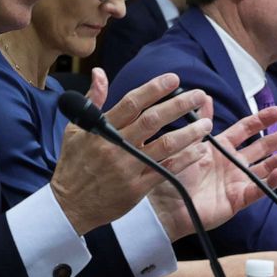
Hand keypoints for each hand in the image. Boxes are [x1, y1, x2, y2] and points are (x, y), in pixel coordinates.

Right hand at [51, 70, 219, 234]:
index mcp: (101, 129)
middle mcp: (116, 146)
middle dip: (178, 105)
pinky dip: (185, 159)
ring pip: (165, 145)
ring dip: (189, 133)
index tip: (173, 79)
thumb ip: (92, 100)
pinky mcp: (137, 188)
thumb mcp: (75, 129)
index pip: (131, 103)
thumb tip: (99, 73)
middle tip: (198, 94)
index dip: (154, 89)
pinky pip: (166, 170)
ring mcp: (128, 167)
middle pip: (153, 120)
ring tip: (206, 123)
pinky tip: (199, 150)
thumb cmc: (73, 164)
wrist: (70, 204)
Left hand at [148, 106, 276, 240]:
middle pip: (263, 147)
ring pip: (265, 168)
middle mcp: (232, 164)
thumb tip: (206, 96)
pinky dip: (269, 183)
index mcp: (220, 148)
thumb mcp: (187, 143)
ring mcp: (237, 182)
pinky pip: (257, 191)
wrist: (162, 203)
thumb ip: (200, 122)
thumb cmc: (172, 173)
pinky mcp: (237, 200)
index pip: (246, 130)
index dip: (262, 120)